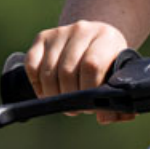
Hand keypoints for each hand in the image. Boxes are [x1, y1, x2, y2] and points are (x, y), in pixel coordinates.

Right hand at [26, 19, 140, 122]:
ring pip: (48, 70)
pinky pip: (31, 65)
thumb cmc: (109, 64)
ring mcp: (60, 32)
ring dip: (53, 94)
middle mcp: (82, 30)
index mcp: (106, 37)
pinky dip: (37, 84)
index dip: (87, 89)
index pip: (92, 65)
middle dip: (69, 96)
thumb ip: (116, 101)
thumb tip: (104, 118)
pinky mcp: (43, 37)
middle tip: (76, 108)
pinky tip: (48, 92)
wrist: (96, 39)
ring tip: (63, 102)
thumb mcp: (118, 78)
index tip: (89, 104)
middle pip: (67, 70)